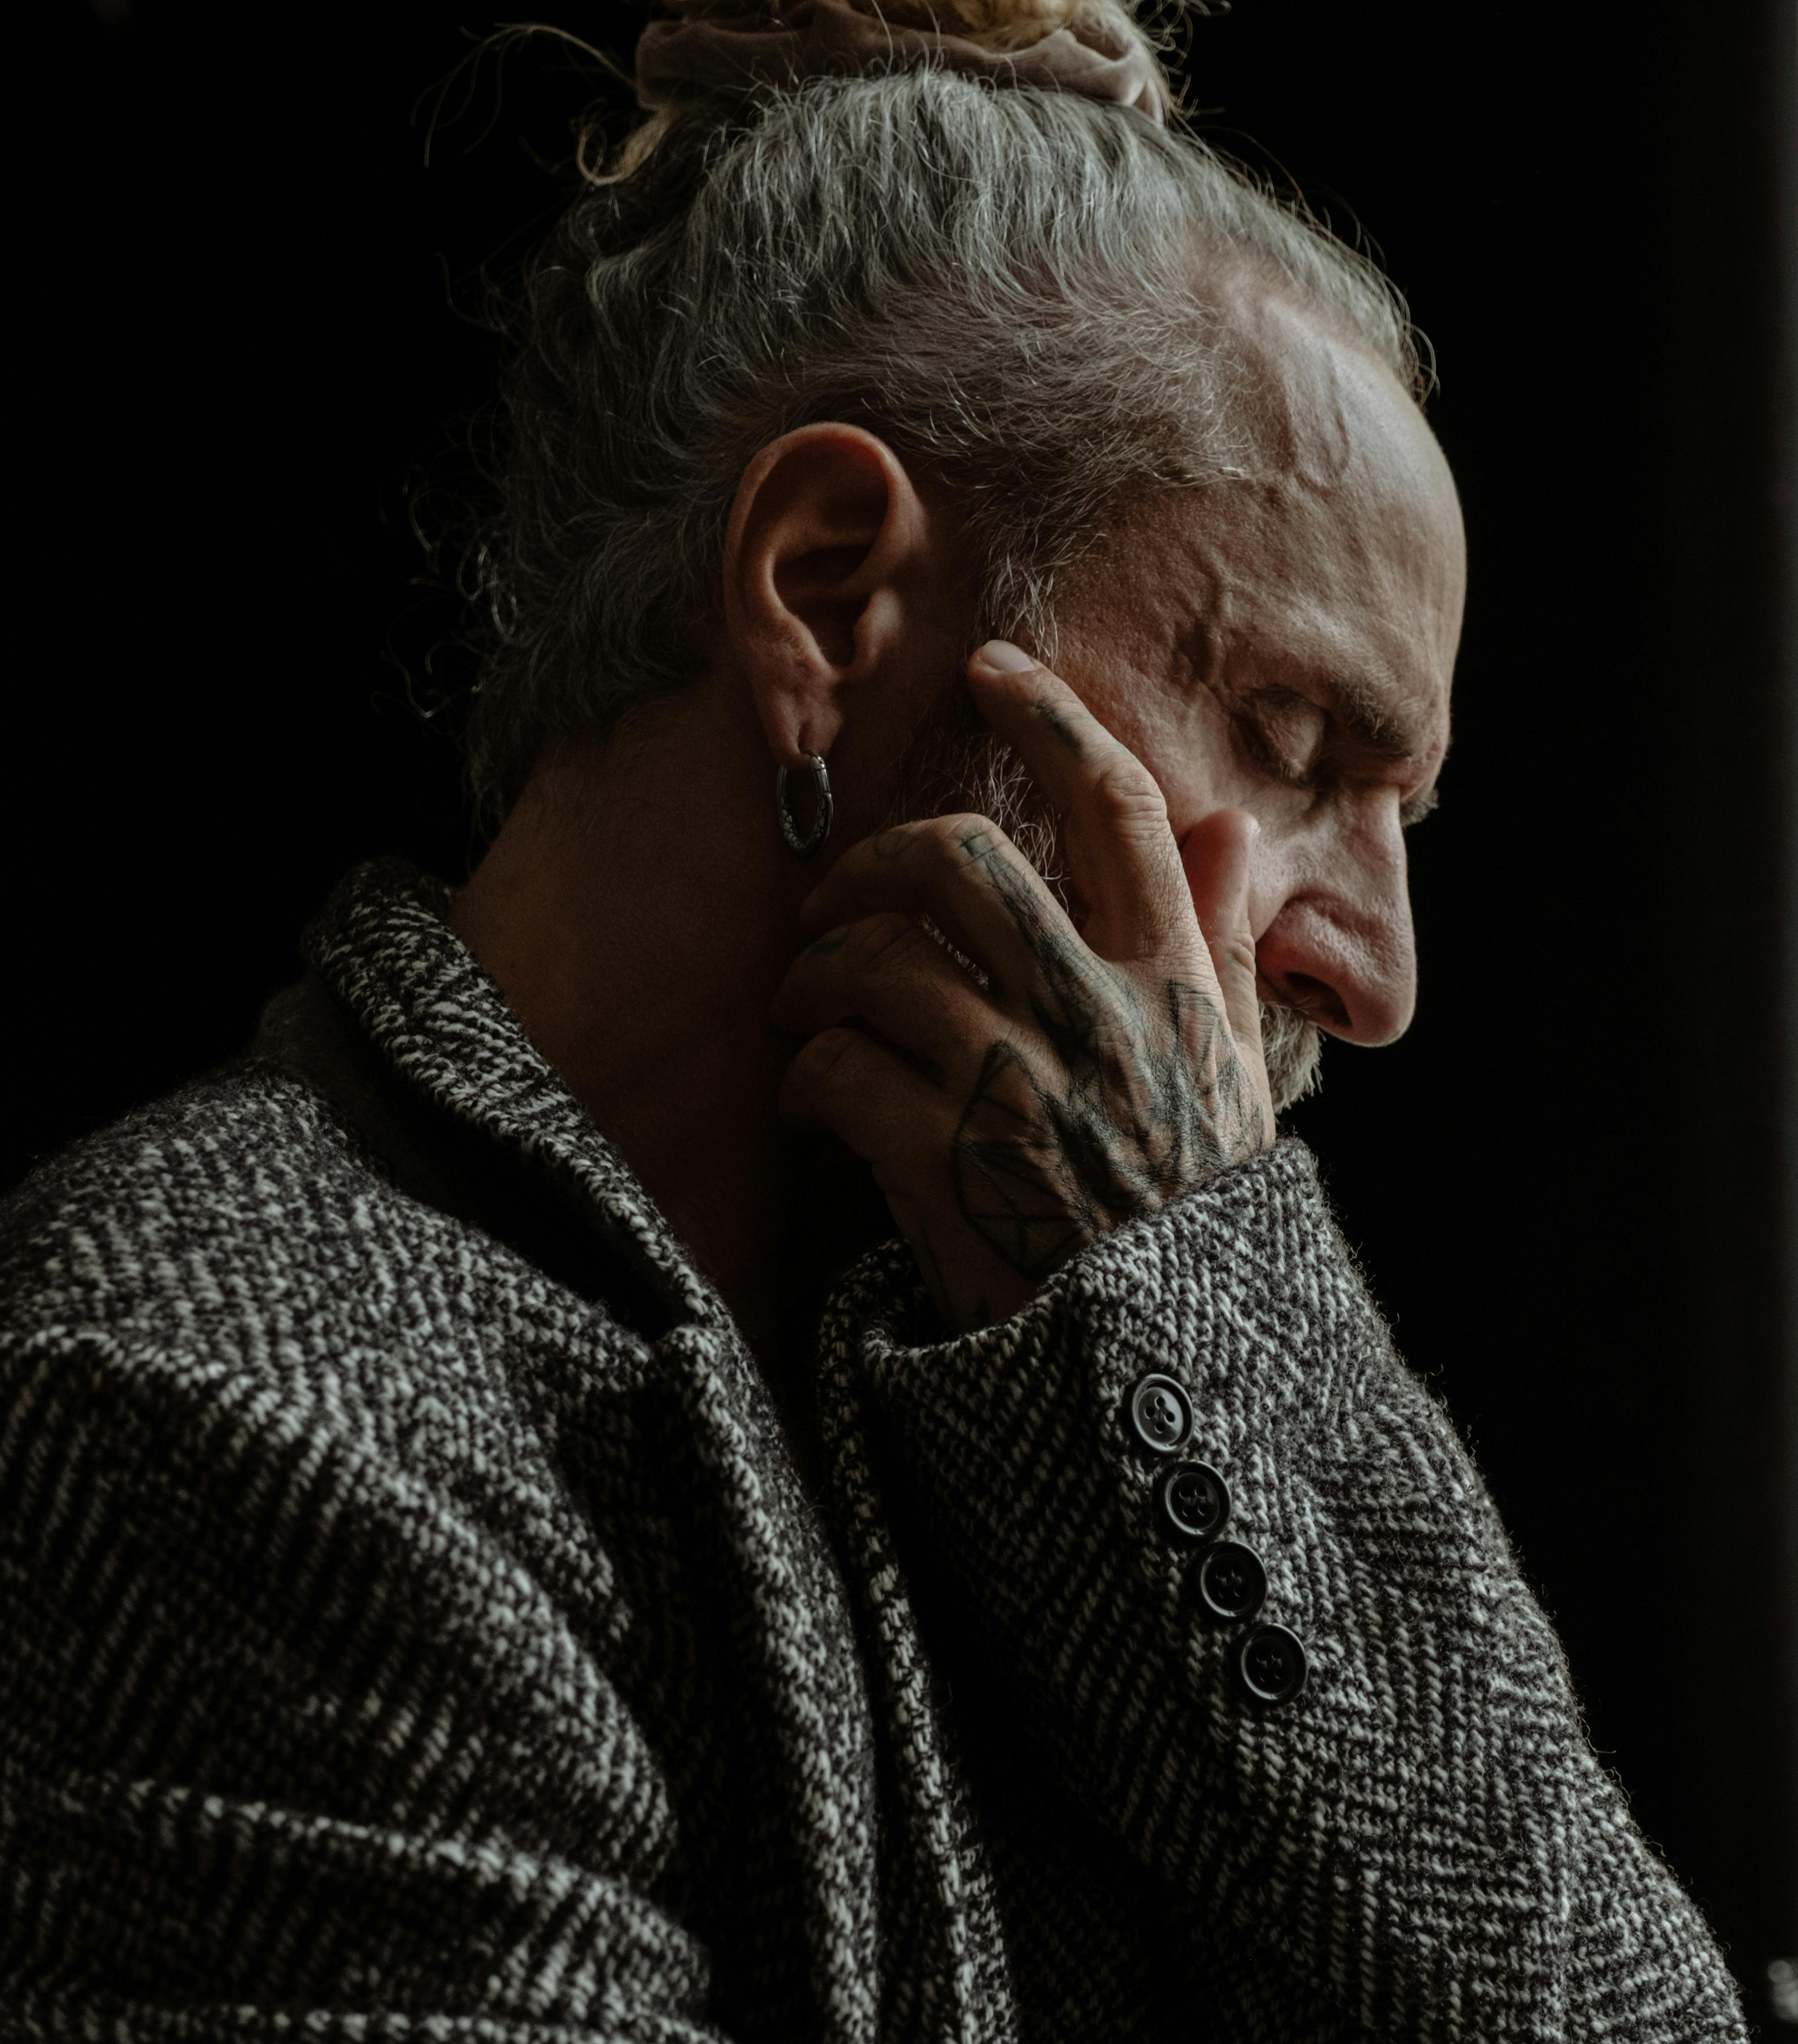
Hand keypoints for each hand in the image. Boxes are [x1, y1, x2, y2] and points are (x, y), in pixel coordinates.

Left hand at [770, 646, 1275, 1333]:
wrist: (1173, 1373)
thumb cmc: (1195, 1220)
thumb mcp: (1238, 1074)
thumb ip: (1224, 947)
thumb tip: (1231, 828)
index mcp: (1180, 987)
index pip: (1122, 811)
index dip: (1054, 719)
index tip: (996, 670)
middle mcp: (1104, 1021)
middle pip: (964, 863)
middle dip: (876, 860)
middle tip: (835, 898)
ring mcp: (1025, 1093)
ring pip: (882, 964)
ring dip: (819, 979)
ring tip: (804, 1011)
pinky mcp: (953, 1171)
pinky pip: (844, 1076)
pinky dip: (809, 1080)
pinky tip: (810, 1103)